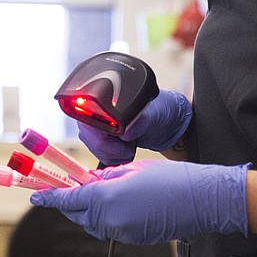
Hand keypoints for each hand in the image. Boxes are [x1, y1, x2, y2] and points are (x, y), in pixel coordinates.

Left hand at [30, 159, 249, 244]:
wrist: (200, 200)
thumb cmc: (169, 179)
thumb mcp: (131, 169)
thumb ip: (105, 177)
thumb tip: (91, 182)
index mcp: (105, 198)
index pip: (68, 199)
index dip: (49, 197)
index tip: (35, 195)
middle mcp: (109, 220)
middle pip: (78, 214)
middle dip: (71, 203)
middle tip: (72, 189)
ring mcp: (122, 233)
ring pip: (93, 224)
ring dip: (91, 211)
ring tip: (104, 194)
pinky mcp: (133, 240)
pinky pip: (111, 230)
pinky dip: (109, 219)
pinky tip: (123, 205)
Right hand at [76, 89, 191, 165]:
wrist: (167, 123)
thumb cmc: (161, 111)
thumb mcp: (154, 114)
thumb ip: (138, 122)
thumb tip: (124, 132)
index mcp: (104, 99)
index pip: (89, 123)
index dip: (104, 137)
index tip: (123, 140)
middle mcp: (95, 110)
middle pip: (90, 138)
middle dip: (111, 148)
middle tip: (129, 144)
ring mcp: (96, 125)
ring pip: (94, 149)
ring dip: (114, 154)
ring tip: (129, 144)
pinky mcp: (101, 139)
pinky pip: (100, 155)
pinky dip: (114, 157)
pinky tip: (125, 149)